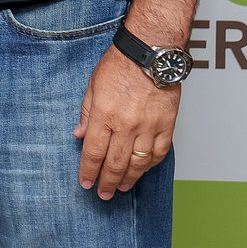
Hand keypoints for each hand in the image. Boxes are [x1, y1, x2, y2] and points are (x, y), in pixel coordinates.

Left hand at [74, 45, 178, 199]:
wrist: (151, 53)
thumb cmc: (120, 65)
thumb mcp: (93, 86)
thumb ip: (87, 113)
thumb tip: (79, 135)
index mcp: (105, 115)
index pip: (94, 152)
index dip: (88, 170)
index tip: (85, 182)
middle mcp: (126, 125)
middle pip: (115, 163)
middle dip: (107, 182)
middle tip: (103, 194)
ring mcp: (148, 127)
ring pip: (137, 163)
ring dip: (128, 179)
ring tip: (121, 188)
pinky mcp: (167, 126)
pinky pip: (158, 153)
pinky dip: (150, 166)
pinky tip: (142, 171)